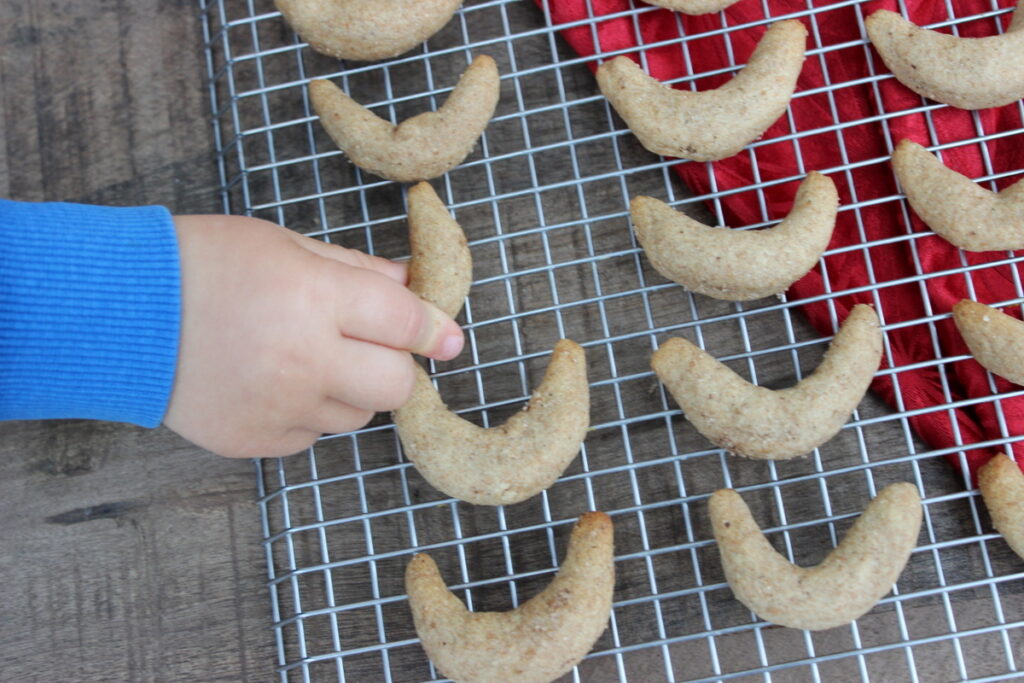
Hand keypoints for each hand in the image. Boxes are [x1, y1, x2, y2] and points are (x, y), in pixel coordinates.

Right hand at [163, 214, 462, 458]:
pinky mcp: (255, 441)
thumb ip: (354, 270)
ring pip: (358, 416)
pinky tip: (272, 381)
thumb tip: (412, 286)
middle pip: (396, 384)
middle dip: (394, 364)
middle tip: (366, 344)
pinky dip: (308, 412)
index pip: (404, 323)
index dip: (433, 329)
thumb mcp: (282, 245)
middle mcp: (304, 359)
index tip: (447, 337)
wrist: (117, 312)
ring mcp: (279, 407)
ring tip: (305, 357)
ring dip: (350, 389)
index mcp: (313, 297)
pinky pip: (312, 435)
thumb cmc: (201, 263)